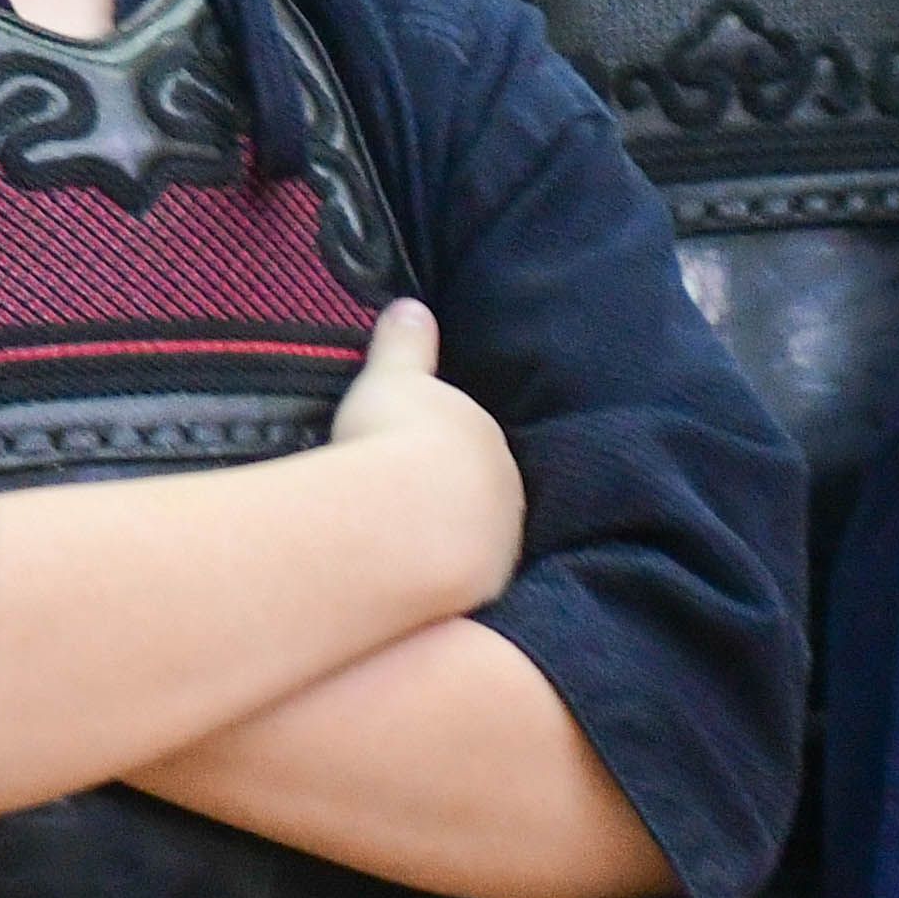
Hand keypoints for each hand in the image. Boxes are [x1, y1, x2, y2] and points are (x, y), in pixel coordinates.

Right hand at [323, 300, 524, 621]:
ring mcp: (499, 545)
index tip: (420, 460)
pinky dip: (444, 583)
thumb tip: (410, 306)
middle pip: (483, 496)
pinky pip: (462, 584)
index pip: (473, 445)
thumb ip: (405, 344)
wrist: (405, 520)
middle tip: (410, 507)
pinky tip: (414, 587)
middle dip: (455, 500)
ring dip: (451, 544)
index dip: (447, 452)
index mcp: (486, 439)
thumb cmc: (396, 440)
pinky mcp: (482, 591)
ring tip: (408, 550)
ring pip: (478, 542)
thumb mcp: (392, 378)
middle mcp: (506, 493)